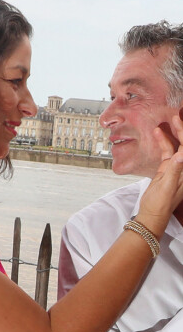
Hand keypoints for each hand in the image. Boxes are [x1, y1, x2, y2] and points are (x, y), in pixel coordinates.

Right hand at [136, 114, 182, 235]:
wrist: (152, 215)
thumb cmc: (159, 204)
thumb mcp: (166, 187)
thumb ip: (174, 170)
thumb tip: (181, 154)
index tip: (178, 122)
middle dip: (181, 130)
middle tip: (175, 117)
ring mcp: (175, 167)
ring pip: (177, 146)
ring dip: (172, 134)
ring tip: (167, 122)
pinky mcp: (166, 168)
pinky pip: (167, 152)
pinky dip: (163, 142)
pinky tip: (158, 134)